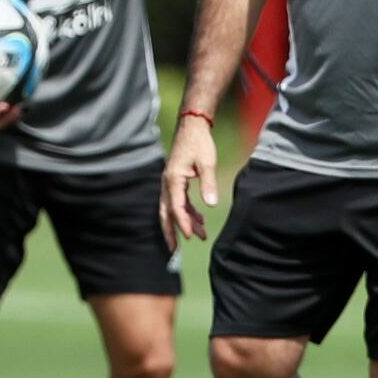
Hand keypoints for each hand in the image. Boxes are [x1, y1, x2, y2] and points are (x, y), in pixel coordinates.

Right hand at [160, 116, 219, 248]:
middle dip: (170, 232)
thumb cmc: (199, 143)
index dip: (182, 222)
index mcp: (173, 179)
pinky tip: (201, 221)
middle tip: (174, 251)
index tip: (190, 236)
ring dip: (185, 223)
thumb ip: (208, 184)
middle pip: (165, 213)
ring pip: (173, 209)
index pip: (176, 206)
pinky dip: (189, 213)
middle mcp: (168, 183)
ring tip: (200, 236)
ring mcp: (171, 183)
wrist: (192, 127)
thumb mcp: (206, 162)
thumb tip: (211, 204)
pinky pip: (180, 202)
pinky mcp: (177, 182)